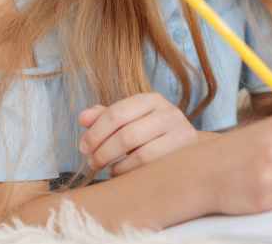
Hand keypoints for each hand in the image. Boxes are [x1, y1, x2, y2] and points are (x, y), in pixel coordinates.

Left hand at [78, 92, 199, 175]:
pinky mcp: (184, 155)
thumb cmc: (151, 133)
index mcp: (152, 99)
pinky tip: (122, 172)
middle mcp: (169, 113)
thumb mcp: (129, 119)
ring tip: (106, 168)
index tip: (83, 147)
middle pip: (127, 135)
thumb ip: (105, 117)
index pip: (117, 113)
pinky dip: (130, 172)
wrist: (188, 147)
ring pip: (140, 154)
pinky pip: (152, 168)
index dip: (95, 133)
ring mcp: (181, 134)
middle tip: (92, 162)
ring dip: (116, 165)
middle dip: (103, 151)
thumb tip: (83, 118)